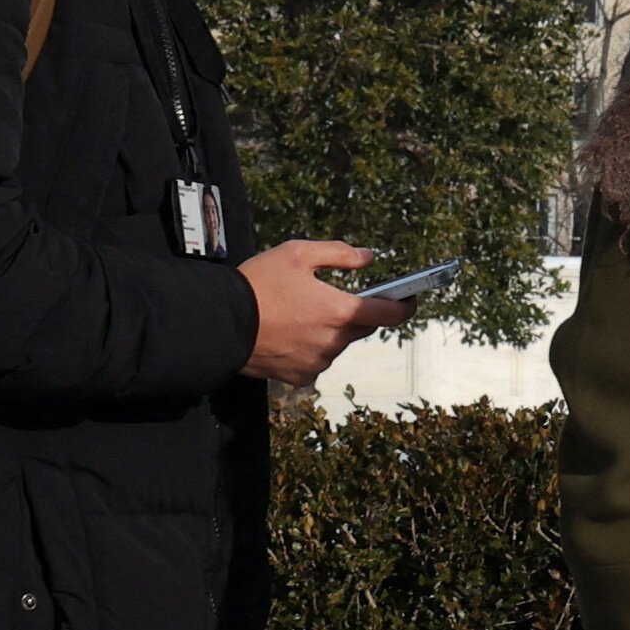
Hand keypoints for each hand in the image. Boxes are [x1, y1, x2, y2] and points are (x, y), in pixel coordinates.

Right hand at [241, 241, 394, 384]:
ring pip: (336, 345)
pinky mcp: (300, 376)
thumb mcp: (296, 254)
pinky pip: (315, 362)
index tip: (409, 300)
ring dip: (328, 332)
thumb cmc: (258, 285)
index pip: (390, 314)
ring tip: (297, 316)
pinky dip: (308, 350)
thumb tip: (368, 257)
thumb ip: (338, 253)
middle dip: (352, 314)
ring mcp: (318, 362)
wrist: (220, 323)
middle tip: (326, 299)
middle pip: (360, 328)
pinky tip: (287, 336)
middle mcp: (334, 341)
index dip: (405, 306)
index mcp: (340, 311)